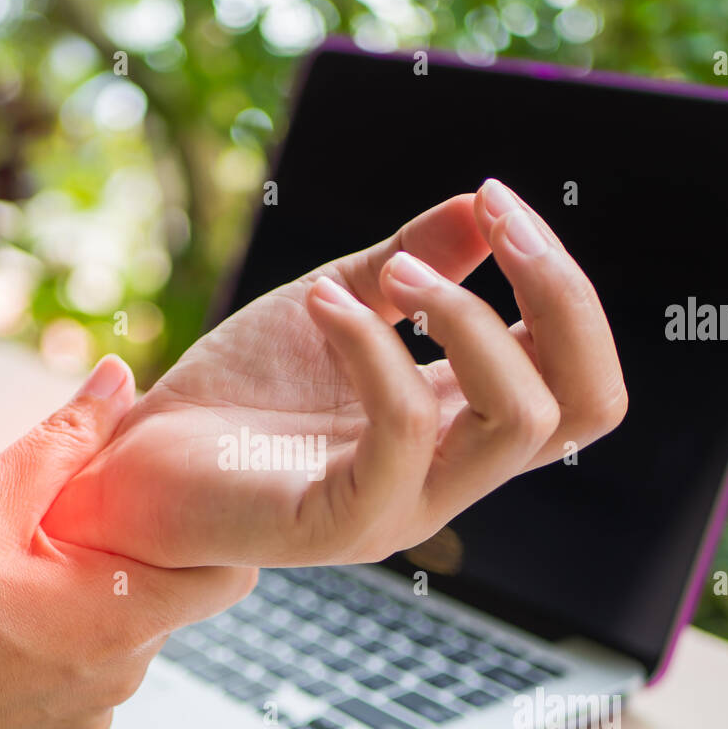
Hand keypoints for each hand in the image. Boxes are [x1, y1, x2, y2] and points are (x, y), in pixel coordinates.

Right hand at [0, 356, 256, 728]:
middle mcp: (122, 678)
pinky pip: (90, 670)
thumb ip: (65, 436)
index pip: (229, 574)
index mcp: (122, 620)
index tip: (158, 492)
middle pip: (171, 595)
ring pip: (128, 631)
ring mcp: (89, 715)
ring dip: (96, 592)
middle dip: (134, 550)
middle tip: (60, 515)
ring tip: (19, 563)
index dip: (206, 526)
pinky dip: (67, 637)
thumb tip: (121, 376)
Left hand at [44, 178, 627, 567]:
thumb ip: (412, 263)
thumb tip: (482, 204)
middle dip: (561, 296)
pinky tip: (323, 306)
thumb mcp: (335, 303)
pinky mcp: (340, 526)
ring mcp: (404, 508)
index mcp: (461, 422)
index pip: (578, 374)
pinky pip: (403, 436)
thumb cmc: (241, 390)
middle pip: (587, 407)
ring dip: (471, 319)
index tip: (498, 201)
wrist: (140, 459)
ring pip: (518, 423)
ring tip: (395, 275)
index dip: (563, 286)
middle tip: (496, 217)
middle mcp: (451, 474)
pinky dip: (374, 350)